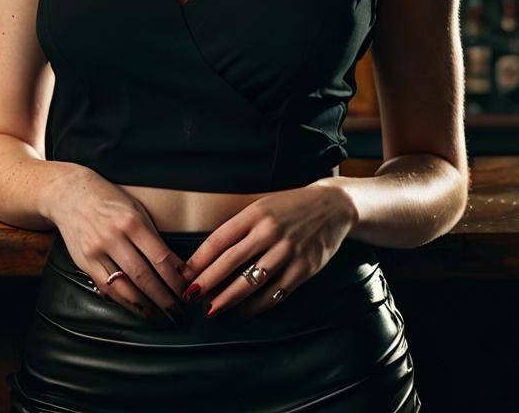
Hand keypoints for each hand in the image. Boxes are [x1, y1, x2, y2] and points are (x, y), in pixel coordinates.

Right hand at [46, 167, 188, 323]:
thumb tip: (175, 265)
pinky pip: (107, 288)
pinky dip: (124, 301)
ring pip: (125, 287)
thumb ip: (152, 235)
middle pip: (144, 276)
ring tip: (161, 316)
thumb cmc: (110, 199)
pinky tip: (137, 308)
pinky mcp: (84, 262)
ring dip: (146, 306)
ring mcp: (97, 251)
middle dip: (164, 298)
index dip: (176, 277)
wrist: (70, 194)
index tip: (187, 289)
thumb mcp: (136, 208)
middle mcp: (114, 237)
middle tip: (180, 312)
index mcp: (132, 221)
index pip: (159, 256)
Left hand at [179, 180, 357, 321]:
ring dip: (229, 298)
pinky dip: (256, 306)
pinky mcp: (304, 268)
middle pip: (231, 261)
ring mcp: (288, 250)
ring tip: (211, 310)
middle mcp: (270, 231)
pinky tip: (242, 313)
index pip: (220, 238)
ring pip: (252, 281)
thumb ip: (240, 226)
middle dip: (208, 282)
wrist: (333, 206)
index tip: (185, 275)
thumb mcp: (263, 205)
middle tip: (190, 298)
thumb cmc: (291, 207)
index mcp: (256, 213)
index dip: (200, 259)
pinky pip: (276, 292)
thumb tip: (209, 254)